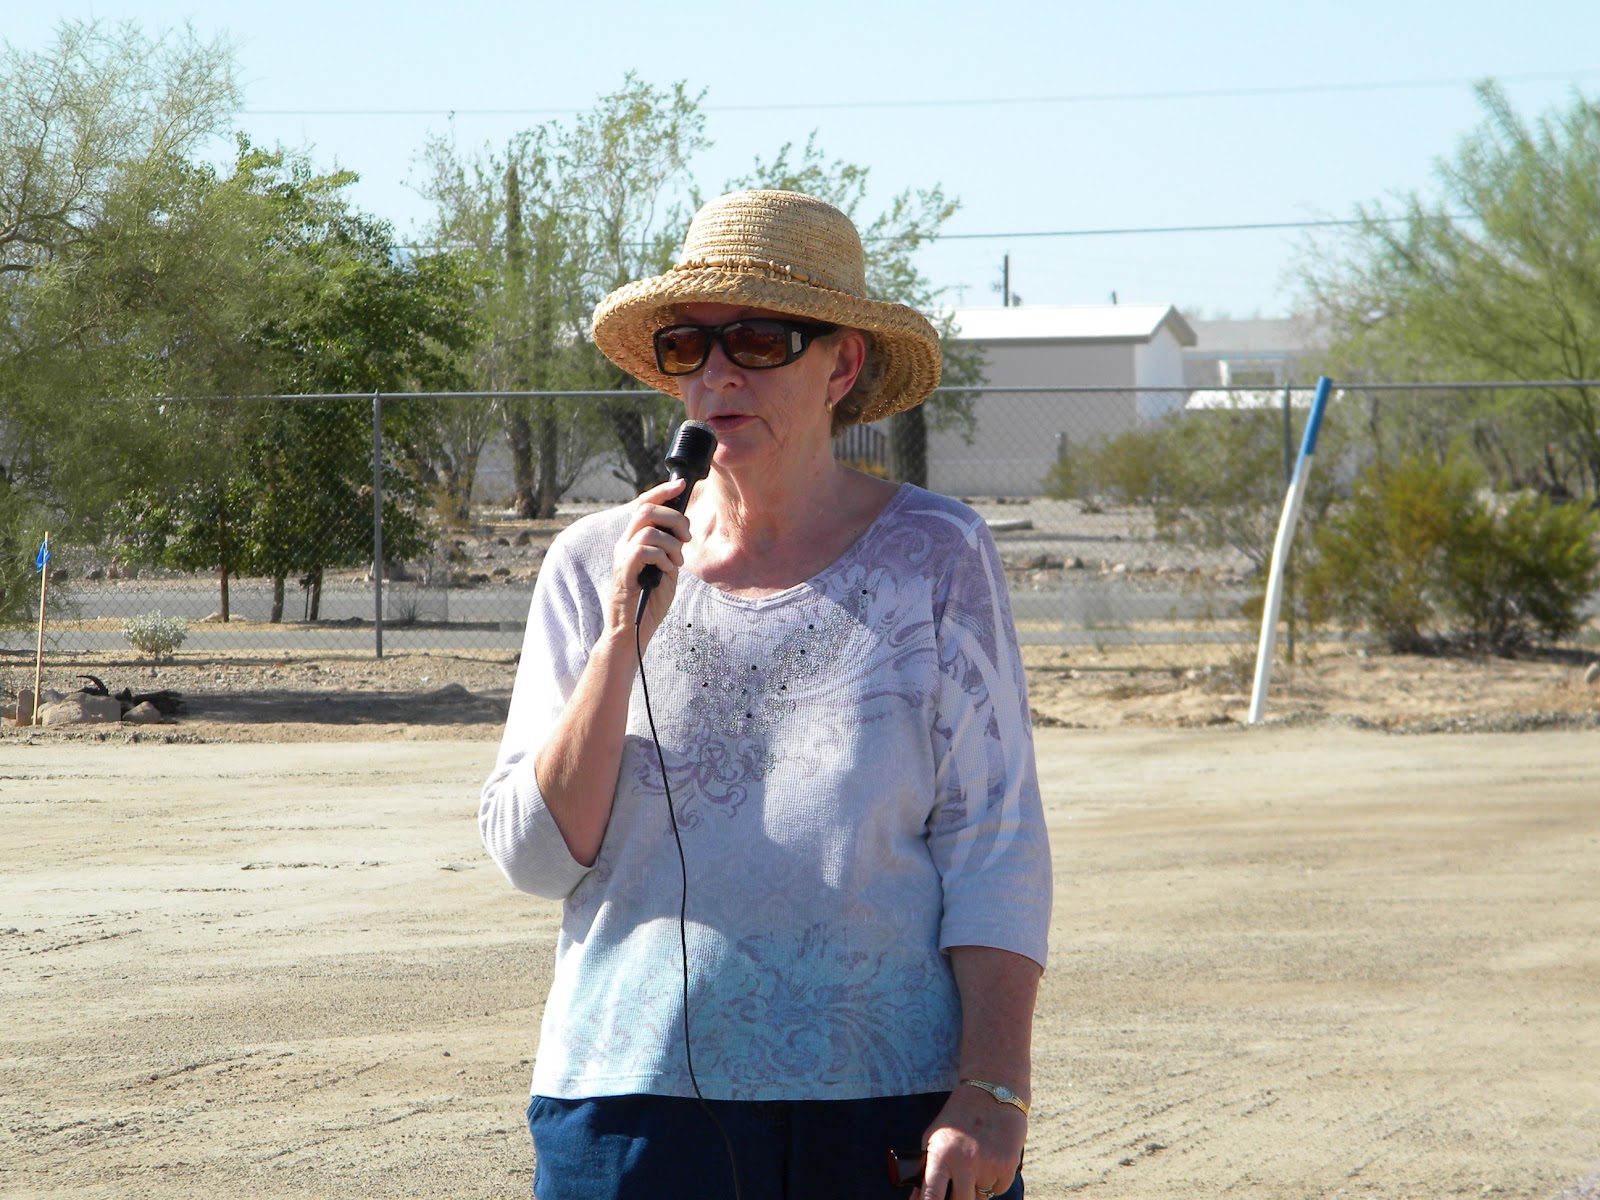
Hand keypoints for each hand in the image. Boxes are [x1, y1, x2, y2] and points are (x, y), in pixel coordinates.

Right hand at [610, 477, 691, 638]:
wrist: (633, 629)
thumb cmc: (650, 599)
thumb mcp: (667, 567)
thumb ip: (670, 547)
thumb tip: (682, 528)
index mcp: (634, 539)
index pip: (644, 504)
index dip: (662, 491)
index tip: (682, 484)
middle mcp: (625, 543)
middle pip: (646, 509)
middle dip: (674, 518)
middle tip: (686, 537)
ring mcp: (622, 556)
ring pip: (648, 529)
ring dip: (671, 544)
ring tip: (677, 562)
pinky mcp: (624, 571)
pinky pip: (644, 550)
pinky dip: (663, 557)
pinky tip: (667, 571)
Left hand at [920, 1084, 1025, 1199]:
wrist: (992, 1093)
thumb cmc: (958, 1118)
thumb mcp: (933, 1138)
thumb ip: (925, 1169)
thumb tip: (918, 1199)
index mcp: (941, 1154)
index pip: (932, 1196)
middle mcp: (965, 1161)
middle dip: (957, 1197)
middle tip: (958, 1182)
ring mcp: (988, 1165)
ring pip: (981, 1197)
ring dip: (976, 1187)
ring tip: (976, 1161)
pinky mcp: (1008, 1165)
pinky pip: (998, 1189)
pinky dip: (994, 1180)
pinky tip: (991, 1158)